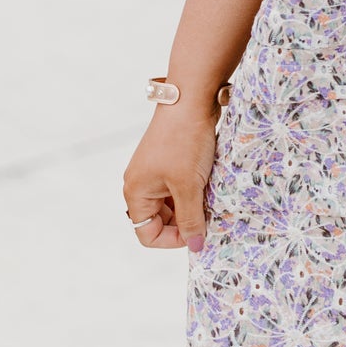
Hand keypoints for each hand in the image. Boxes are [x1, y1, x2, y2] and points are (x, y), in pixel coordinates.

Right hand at [122, 104, 217, 251]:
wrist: (190, 99)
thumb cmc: (185, 142)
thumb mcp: (189, 186)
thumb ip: (191, 218)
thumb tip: (195, 247)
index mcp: (135, 192)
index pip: (147, 234)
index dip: (173, 239)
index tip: (198, 230)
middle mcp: (140, 183)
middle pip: (160, 220)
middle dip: (185, 221)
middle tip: (208, 213)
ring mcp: (154, 171)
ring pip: (173, 203)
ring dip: (192, 205)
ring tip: (210, 196)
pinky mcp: (169, 160)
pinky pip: (179, 187)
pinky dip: (194, 190)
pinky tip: (209, 183)